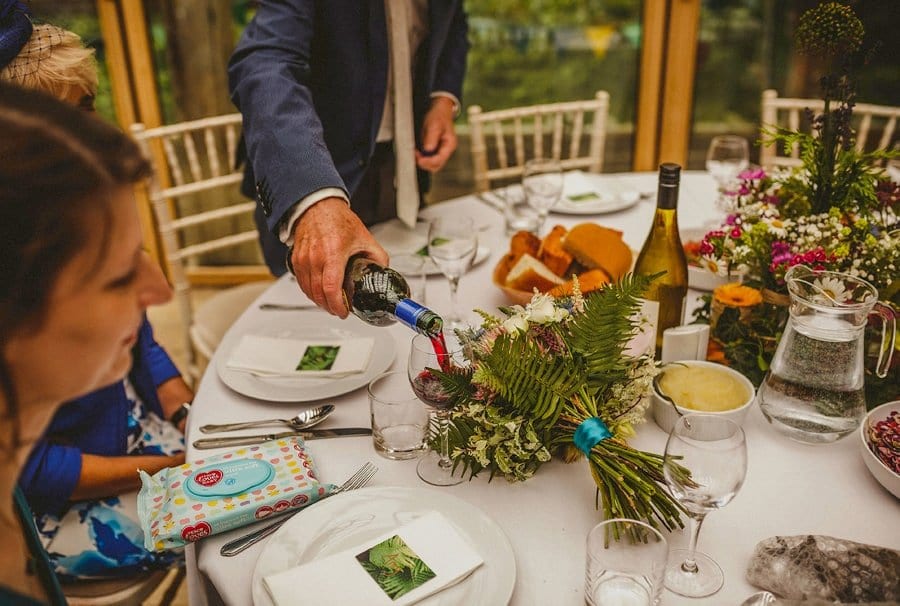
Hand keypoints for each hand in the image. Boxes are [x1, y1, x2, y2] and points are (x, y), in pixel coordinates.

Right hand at [288, 198, 387, 316]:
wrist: (318, 206)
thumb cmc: (338, 220)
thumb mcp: (365, 238)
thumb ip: (377, 257)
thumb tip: (383, 273)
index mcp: (334, 252)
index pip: (331, 287)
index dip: (337, 304)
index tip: (344, 312)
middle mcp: (315, 257)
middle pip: (318, 293)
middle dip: (330, 307)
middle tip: (340, 310)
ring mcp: (303, 259)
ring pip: (308, 291)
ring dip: (319, 302)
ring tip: (331, 304)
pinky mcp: (296, 260)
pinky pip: (301, 283)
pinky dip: (310, 292)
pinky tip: (319, 294)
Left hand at [416, 97, 456, 171]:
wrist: (439, 110)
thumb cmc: (439, 116)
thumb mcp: (434, 125)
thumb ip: (431, 138)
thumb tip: (428, 150)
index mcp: (450, 145)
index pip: (440, 159)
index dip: (428, 161)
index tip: (419, 159)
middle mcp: (446, 150)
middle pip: (436, 165)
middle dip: (425, 163)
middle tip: (415, 155)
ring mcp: (440, 151)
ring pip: (432, 164)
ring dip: (423, 161)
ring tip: (415, 153)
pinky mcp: (435, 150)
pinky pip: (428, 158)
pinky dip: (422, 157)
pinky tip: (417, 151)